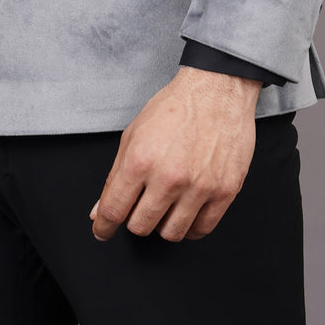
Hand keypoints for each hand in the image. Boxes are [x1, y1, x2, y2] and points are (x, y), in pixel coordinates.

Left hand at [89, 66, 259, 242]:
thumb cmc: (175, 107)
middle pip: (140, 227)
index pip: (114, 210)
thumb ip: (115, 175)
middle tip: (140, 206)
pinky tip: (186, 211)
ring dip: (162, 224)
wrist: (217, 91)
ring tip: (165, 205)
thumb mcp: (134, 134)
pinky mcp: (224, 192)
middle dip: (135, 220)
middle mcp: (168, 178)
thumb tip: (100, 210)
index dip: (103, 226)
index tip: (102, 230)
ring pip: (171, 234)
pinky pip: (201, 229)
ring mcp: (199, 187)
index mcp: (140, 160)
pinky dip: (190, 226)